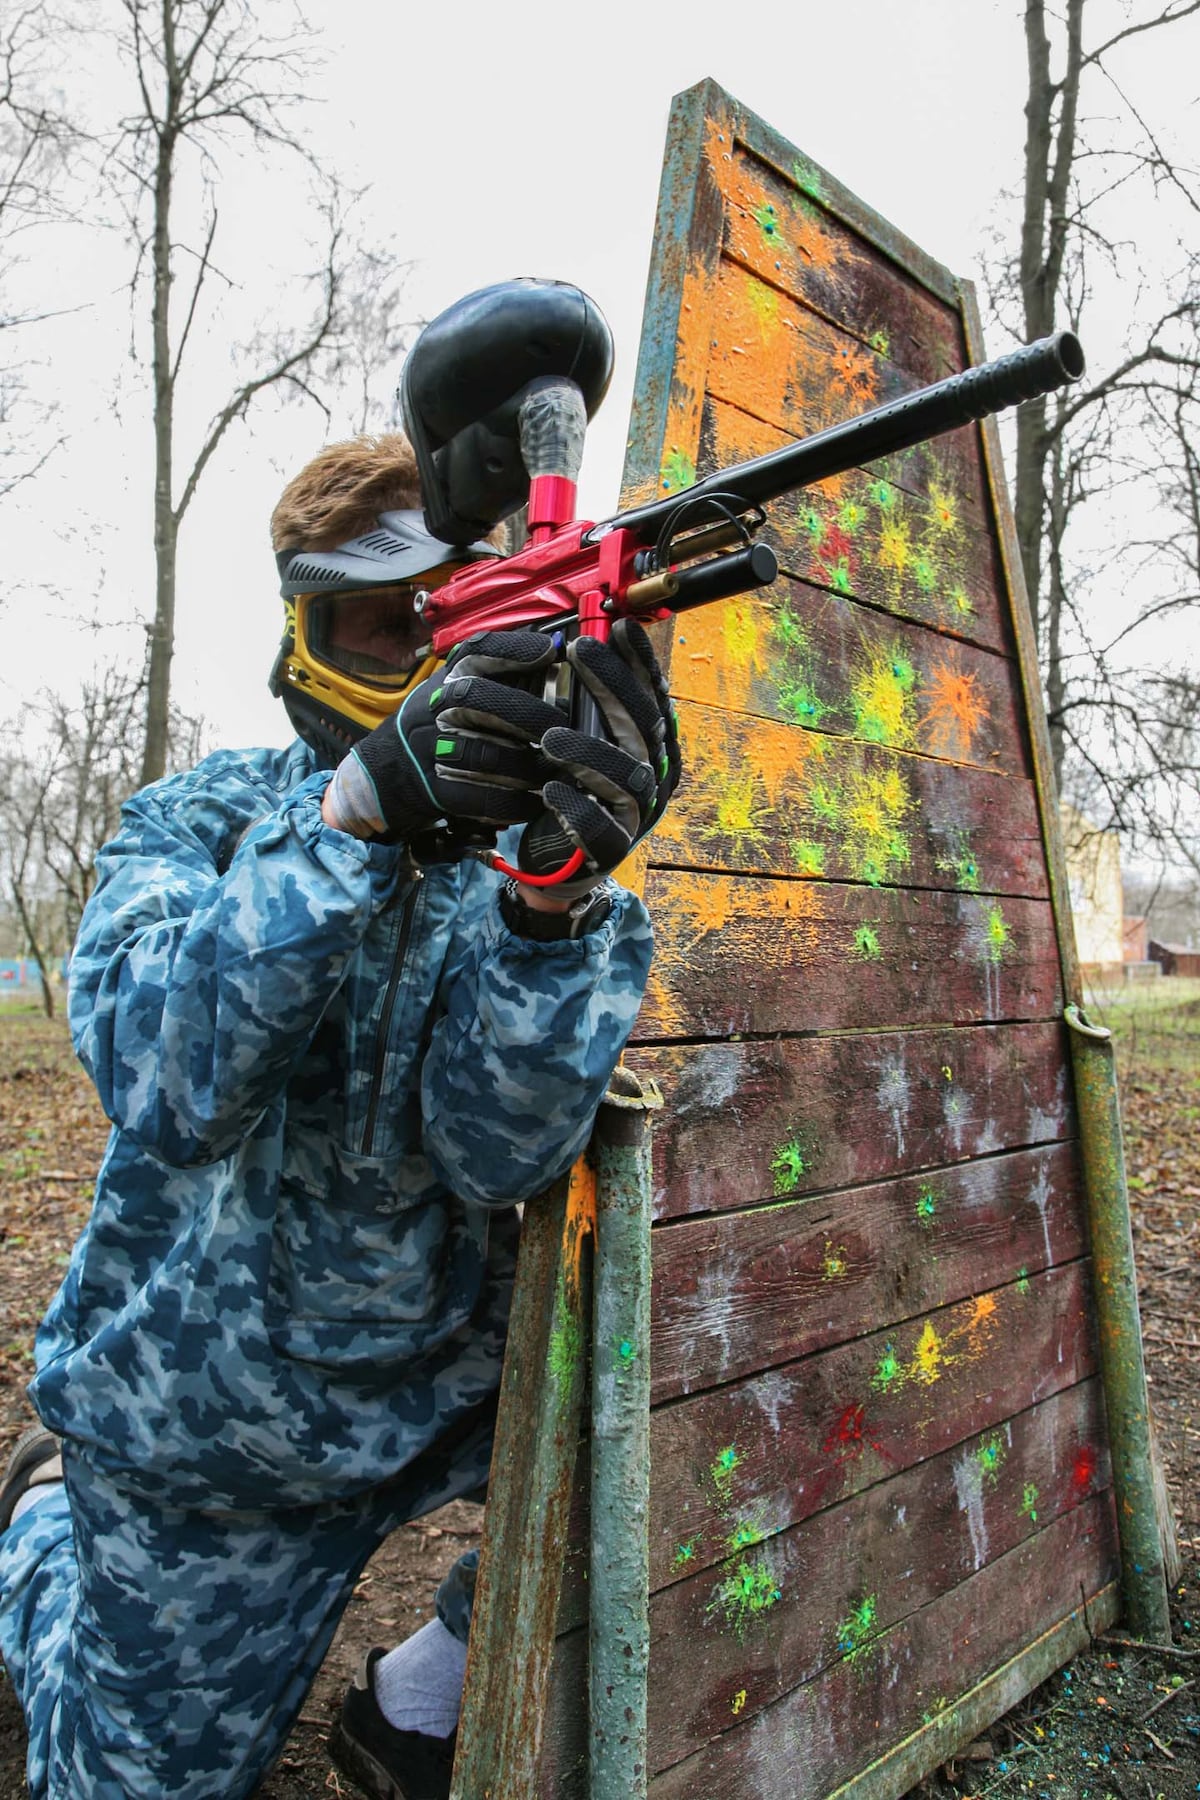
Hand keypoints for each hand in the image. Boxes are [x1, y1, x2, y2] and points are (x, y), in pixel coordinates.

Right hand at [324, 631, 562, 841]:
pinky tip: (536, 802)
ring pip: (485, 754)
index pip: (477, 653)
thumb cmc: (438, 724)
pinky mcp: (436, 791)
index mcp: (447, 679)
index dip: (513, 649)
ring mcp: (432, 751)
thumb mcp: (456, 689)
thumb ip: (501, 675)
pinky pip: (479, 798)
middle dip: (527, 713)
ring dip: (528, 765)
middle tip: (561, 727)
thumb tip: (555, 652)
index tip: (549, 651)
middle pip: (480, 700)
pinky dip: (512, 802)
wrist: (385, 772)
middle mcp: (436, 709)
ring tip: (558, 769)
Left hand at [515, 619, 680, 896]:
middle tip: (580, 651)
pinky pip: (600, 826)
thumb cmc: (572, 791)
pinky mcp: (612, 848)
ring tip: (550, 737)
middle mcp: (654, 777)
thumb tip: (585, 642)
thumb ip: (591, 705)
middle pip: (645, 726)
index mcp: (652, 747)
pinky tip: (549, 789)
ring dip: (588, 752)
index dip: (640, 661)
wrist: (559, 863)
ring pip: (628, 776)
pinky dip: (575, 806)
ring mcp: (638, 814)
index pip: (655, 696)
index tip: (619, 626)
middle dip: (613, 684)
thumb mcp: (584, 742)